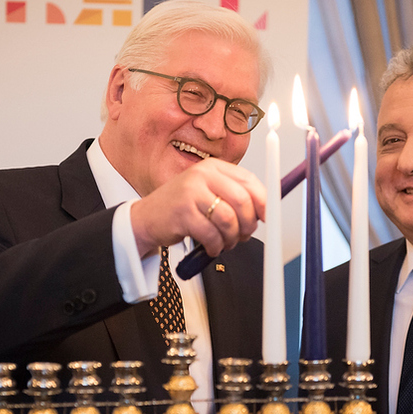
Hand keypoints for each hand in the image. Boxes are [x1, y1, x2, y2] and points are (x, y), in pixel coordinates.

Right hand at [129, 158, 265, 257]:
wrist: (147, 218)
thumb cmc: (182, 208)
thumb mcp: (208, 193)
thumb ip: (233, 196)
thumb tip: (266, 210)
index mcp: (212, 167)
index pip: (249, 180)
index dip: (263, 201)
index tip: (266, 217)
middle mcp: (201, 175)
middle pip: (242, 200)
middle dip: (248, 224)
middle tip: (244, 235)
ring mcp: (190, 193)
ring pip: (228, 219)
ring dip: (231, 238)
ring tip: (225, 242)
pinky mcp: (182, 213)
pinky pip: (211, 234)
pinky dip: (216, 246)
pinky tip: (211, 246)